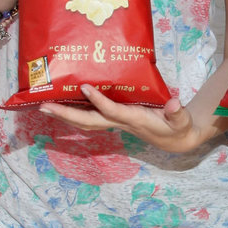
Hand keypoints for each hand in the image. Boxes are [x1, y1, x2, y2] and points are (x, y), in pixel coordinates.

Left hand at [41, 85, 208, 153]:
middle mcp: (121, 123)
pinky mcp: (116, 119)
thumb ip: (178, 113)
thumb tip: (174, 104)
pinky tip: (62, 106)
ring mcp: (116, 122)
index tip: (85, 88)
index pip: (114, 112)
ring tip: (44, 107)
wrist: (177, 139)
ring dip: (65, 115)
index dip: (100, 102)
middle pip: (90, 121)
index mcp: (136, 120)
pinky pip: (91, 116)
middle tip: (44, 107)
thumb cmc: (179, 128)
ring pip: (87, 121)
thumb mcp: (183, 122)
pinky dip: (74, 113)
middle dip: (67, 116)